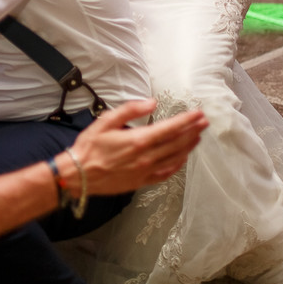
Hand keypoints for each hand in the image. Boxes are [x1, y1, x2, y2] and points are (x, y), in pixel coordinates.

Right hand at [68, 100, 206, 194]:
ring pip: (174, 158)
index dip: (186, 120)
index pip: (169, 128)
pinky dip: (177, 165)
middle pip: (176, 143)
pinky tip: (181, 159)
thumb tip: (151, 102)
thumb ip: (129, 110)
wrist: (78, 175)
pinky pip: (165, 174)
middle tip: (204, 123)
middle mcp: (145, 157)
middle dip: (192, 131)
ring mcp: (145, 171)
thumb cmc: (89, 147)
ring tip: (197, 137)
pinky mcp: (141, 181)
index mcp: (138, 140)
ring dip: (188, 146)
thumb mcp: (105, 121)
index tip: (197, 114)